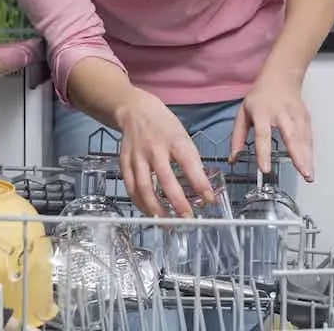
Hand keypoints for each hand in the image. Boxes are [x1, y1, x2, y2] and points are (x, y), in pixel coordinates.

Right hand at [116, 88, 214, 217]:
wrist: (135, 111)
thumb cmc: (164, 125)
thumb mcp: (183, 135)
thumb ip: (190, 159)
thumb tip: (201, 186)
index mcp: (174, 140)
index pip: (190, 163)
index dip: (200, 183)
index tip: (209, 199)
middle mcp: (155, 148)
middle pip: (165, 179)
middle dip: (177, 202)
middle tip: (187, 218)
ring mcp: (137, 156)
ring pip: (144, 187)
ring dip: (155, 208)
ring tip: (166, 222)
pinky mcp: (124, 163)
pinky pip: (131, 188)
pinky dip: (139, 203)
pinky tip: (149, 212)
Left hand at [228, 71, 314, 180]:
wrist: (280, 78)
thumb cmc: (260, 97)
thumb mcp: (243, 113)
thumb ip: (237, 137)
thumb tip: (233, 158)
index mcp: (262, 112)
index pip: (262, 135)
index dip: (263, 152)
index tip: (265, 169)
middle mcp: (280, 113)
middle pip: (290, 135)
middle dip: (297, 155)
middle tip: (302, 173)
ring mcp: (295, 114)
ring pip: (302, 137)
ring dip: (307, 157)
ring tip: (308, 175)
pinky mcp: (305, 117)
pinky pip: (308, 136)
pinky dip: (310, 151)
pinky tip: (310, 164)